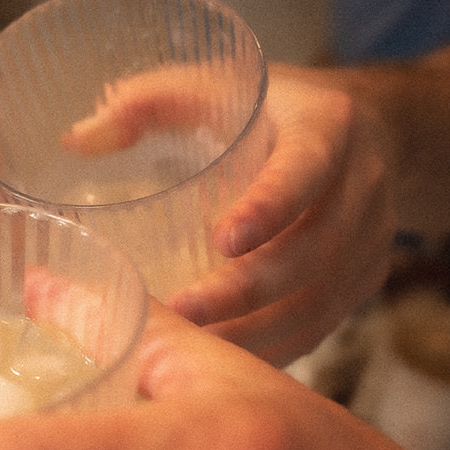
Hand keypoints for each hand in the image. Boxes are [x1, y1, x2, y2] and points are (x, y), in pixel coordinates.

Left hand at [64, 64, 396, 365]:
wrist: (369, 130)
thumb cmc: (267, 109)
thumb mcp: (214, 85)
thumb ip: (147, 103)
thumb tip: (78, 141)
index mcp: (327, 128)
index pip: (306, 170)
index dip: (269, 207)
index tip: (221, 241)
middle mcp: (362, 186)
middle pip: (312, 251)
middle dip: (245, 291)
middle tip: (182, 314)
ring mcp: (371, 241)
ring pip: (319, 301)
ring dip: (255, 332)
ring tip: (189, 352)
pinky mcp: (362, 283)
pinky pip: (320, 327)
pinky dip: (271, 349)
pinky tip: (218, 364)